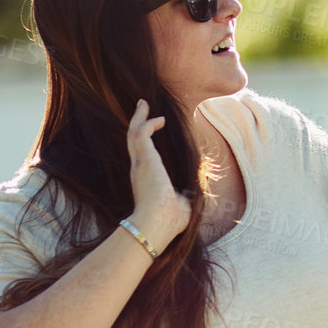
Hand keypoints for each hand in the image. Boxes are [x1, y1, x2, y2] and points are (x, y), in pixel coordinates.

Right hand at [127, 99, 192, 248]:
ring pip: (133, 133)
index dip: (145, 141)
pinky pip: (140, 133)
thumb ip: (185, 195)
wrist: (157, 223)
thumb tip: (194, 193)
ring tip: (143, 104)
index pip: (143, 155)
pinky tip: (160, 119)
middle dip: (138, 122)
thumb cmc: (170, 220)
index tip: (152, 128)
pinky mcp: (144, 158)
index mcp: (146, 179)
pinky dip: (147, 123)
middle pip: (134, 140)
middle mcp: (139, 169)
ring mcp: (139, 163)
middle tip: (141, 108)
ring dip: (139, 118)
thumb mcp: (182, 203)